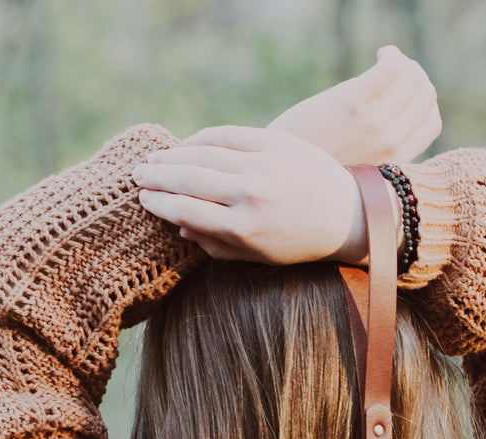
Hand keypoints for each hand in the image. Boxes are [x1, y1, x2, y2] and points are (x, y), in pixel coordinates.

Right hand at [133, 127, 367, 263]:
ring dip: (173, 156)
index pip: (187, 210)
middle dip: (158, 177)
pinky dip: (203, 138)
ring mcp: (263, 165)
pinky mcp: (277, 142)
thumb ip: (216, 245)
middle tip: (137, 175)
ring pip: (204, 154)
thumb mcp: (258, 256)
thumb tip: (179, 225)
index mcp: (243, 228)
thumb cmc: (298, 244)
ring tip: (153, 159)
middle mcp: (249, 195)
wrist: (348, 216)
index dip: (160, 203)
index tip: (143, 199)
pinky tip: (187, 144)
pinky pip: (229, 135)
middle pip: (189, 180)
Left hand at [267, 45, 439, 168]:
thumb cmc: (315, 171)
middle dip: (415, 77)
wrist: (279, 173)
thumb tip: (392, 119)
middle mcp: (390, 145)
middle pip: (425, 96)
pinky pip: (393, 68)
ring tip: (386, 60)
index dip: (422, 101)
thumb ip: (378, 148)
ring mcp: (374, 124)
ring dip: (404, 62)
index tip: (405, 91)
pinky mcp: (354, 103)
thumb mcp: (357, 169)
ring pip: (413, 79)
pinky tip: (381, 54)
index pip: (431, 123)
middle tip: (394, 71)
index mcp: (394, 163)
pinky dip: (393, 55)